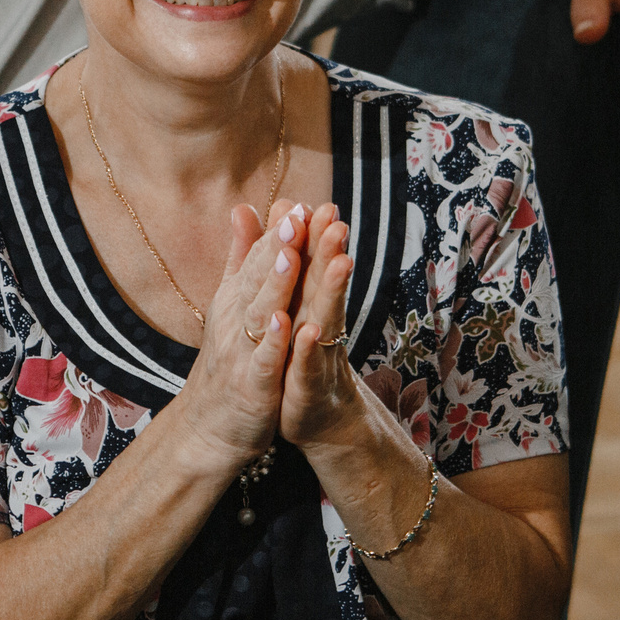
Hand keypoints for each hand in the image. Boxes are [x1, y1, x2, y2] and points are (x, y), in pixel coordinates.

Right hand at [178, 203, 307, 472]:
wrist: (208, 427)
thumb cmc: (227, 360)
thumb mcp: (231, 304)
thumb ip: (240, 256)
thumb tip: (243, 207)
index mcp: (234, 300)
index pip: (256, 260)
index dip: (276, 233)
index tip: (297, 203)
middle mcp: (234, 321)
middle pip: (258, 278)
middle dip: (278, 247)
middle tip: (298, 215)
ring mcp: (242, 353)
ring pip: (261, 313)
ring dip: (276, 284)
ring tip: (291, 255)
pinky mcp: (252, 386)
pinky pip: (264, 361)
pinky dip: (274, 342)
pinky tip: (287, 322)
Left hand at [277, 202, 372, 451]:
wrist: (317, 417)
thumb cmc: (300, 356)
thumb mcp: (291, 309)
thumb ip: (284, 261)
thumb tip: (280, 212)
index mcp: (309, 304)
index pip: (312, 264)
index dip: (314, 235)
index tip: (316, 202)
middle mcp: (319, 323)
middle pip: (325, 282)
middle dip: (331, 251)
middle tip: (338, 218)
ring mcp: (317, 354)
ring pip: (325, 317)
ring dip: (332, 290)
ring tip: (340, 262)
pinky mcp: (308, 385)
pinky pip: (308, 364)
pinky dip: (307, 348)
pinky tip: (308, 331)